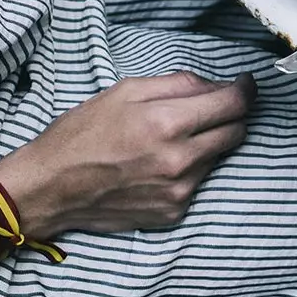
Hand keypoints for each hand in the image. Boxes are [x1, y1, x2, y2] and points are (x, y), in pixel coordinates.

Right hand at [0, 72, 255, 237]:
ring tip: (170, 140)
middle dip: (231, 116)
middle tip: (211, 110)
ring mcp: (178, 191)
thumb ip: (178, 84)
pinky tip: (158, 166)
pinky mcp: (173, 212)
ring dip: (206, 144)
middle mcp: (179, 160)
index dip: (246, 90)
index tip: (245, 84)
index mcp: (167, 123)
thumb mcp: (125, 91)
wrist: (50, 188)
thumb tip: (217, 84)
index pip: (234, 104)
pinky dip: (189, 170)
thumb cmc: (82, 134)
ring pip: (218, 158)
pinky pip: (198, 183)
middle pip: (237, 132)